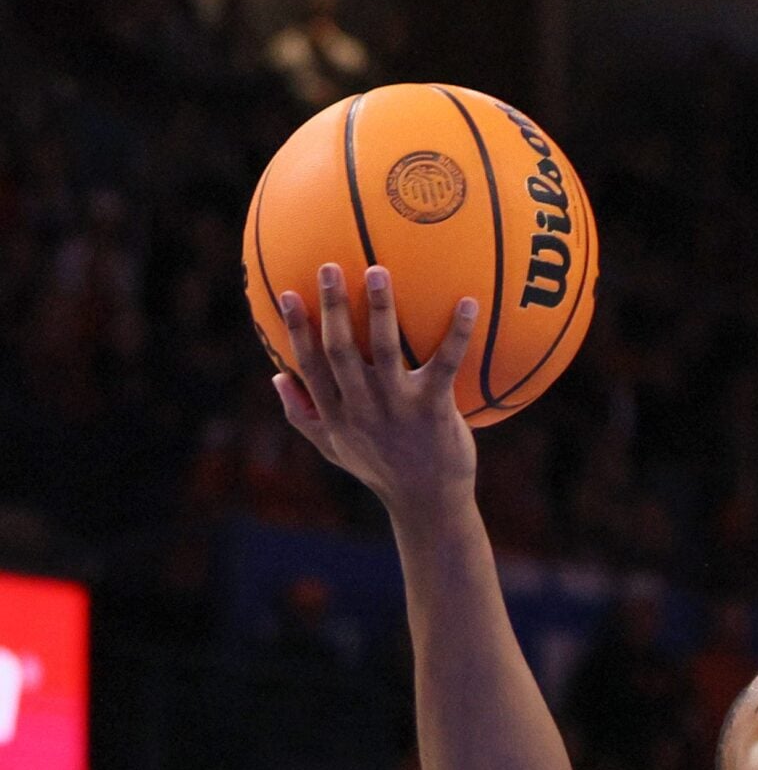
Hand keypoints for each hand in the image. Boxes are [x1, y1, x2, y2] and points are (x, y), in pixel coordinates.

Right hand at [272, 263, 479, 513]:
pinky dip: (458, 333)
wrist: (428, 503)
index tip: (287, 293)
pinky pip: (446, 364)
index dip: (296, 330)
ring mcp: (398, 407)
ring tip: (379, 271)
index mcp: (336, 414)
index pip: (309, 366)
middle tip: (329, 266)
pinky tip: (469, 303)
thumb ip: (304, 415)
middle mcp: (362, 408)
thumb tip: (276, 377)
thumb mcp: (335, 449)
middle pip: (339, 350)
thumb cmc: (382, 470)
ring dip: (380, 309)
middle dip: (332, 307)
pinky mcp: (435, 409)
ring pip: (383, 350)